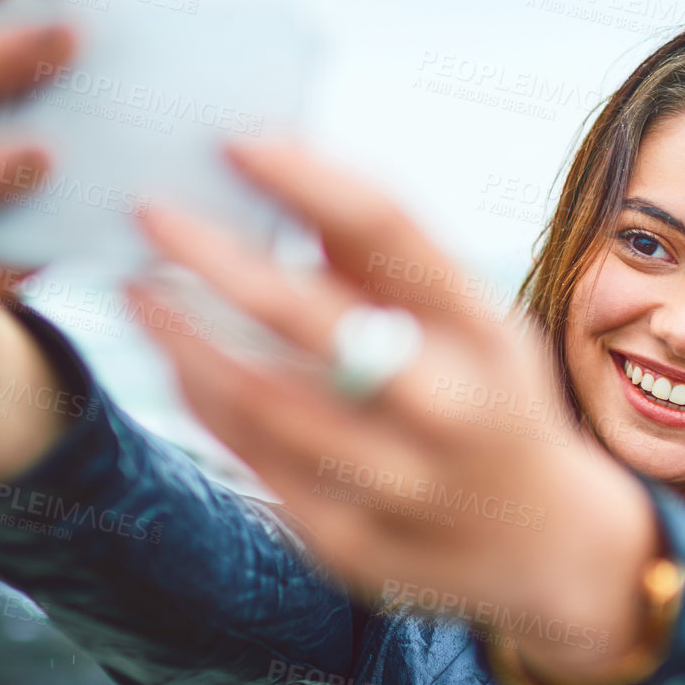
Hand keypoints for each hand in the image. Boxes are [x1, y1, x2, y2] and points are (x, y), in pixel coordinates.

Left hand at [127, 142, 660, 684]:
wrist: (547, 544)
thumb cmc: (493, 401)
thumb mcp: (477, 321)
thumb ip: (388, 262)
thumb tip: (286, 173)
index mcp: (483, 330)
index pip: (388, 230)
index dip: (306, 177)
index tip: (234, 140)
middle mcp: (444, 407)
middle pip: (306, 314)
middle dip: (213, 255)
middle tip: (148, 211)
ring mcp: (395, 485)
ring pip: (260, 399)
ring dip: (184, 334)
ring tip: (137, 287)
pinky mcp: (349, 544)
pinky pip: (254, 462)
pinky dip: (207, 403)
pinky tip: (179, 363)